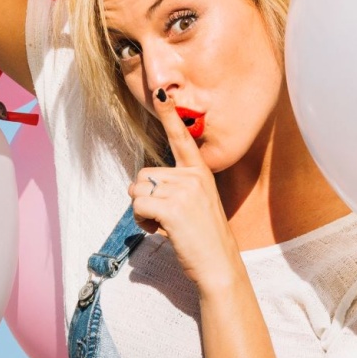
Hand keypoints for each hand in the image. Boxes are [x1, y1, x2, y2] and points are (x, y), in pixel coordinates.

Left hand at [128, 86, 240, 289]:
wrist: (219, 265)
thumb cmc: (204, 239)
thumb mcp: (197, 204)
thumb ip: (176, 188)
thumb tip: (140, 185)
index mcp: (200, 172)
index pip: (182, 138)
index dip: (170, 115)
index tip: (160, 92)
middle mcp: (193, 176)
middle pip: (144, 175)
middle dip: (146, 198)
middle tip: (167, 219)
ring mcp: (184, 190)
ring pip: (137, 190)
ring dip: (143, 212)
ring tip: (165, 226)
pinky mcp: (172, 207)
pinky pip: (138, 206)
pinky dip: (142, 223)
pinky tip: (161, 232)